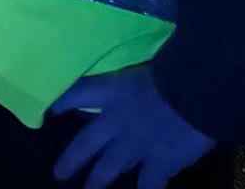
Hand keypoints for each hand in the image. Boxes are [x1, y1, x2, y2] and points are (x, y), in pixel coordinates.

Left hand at [48, 64, 215, 188]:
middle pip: (86, 144)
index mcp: (112, 91)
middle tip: (58, 174)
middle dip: (72, 160)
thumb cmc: (173, 69)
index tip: (50, 112)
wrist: (194, 92)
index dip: (62, 103)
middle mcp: (116, 121)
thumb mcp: (146, 66)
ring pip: (110, 167)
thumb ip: (136, 80)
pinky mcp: (159, 163)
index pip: (77, 95)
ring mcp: (135, 146)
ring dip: (99, 180)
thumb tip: (142, 75)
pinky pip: (149, 183)